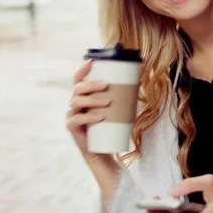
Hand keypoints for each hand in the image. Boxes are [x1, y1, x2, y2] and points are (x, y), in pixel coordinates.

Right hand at [66, 60, 119, 182]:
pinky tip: (99, 117)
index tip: (92, 62)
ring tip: (108, 101)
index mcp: (84, 96)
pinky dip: (88, 118)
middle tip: (107, 84)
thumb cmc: (111, 126)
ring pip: (76, 102)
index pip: (78, 79)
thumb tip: (140, 81)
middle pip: (77, 89)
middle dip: (91, 84)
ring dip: (92, 99)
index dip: (82, 70)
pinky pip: (76, 120)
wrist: (106, 150)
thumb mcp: (118, 109)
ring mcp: (72, 116)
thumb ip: (124, 96)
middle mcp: (75, 104)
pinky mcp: (73, 129)